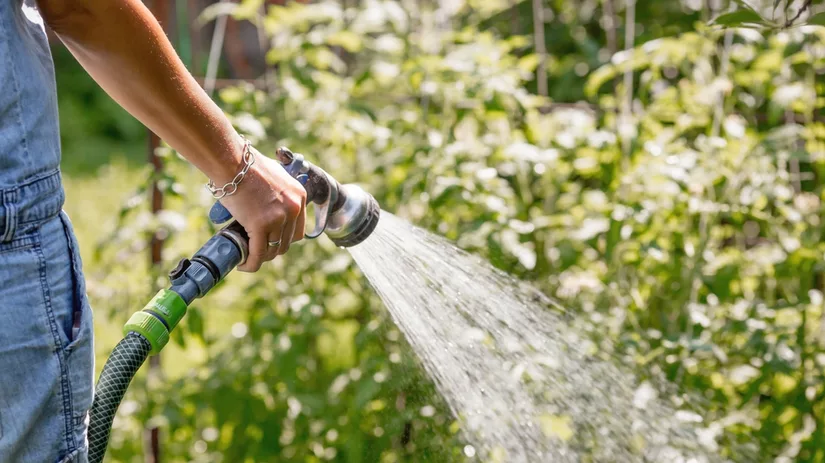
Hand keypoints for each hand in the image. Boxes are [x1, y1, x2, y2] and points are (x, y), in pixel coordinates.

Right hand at [219, 148, 306, 271]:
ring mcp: (279, 218)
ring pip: (273, 250)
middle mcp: (293, 208)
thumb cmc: (247, 165)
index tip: (271, 242)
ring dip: (261, 257)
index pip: (298, 229)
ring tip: (249, 257)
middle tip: (257, 250)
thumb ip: (277, 191)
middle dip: (272, 249)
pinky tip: (243, 264)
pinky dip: (251, 263)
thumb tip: (269, 201)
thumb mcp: (274, 175)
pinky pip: (258, 253)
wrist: (233, 162)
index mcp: (299, 196)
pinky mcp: (261, 225)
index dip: (284, 239)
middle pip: (287, 242)